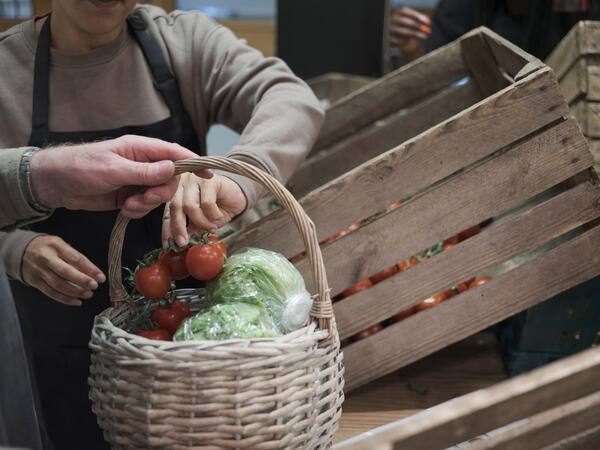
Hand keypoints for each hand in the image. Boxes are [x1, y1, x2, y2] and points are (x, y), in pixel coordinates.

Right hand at [22, 235, 104, 305]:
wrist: (21, 251)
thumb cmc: (48, 248)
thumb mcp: (61, 246)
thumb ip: (76, 257)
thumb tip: (93, 273)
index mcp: (55, 245)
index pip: (75, 258)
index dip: (90, 269)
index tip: (100, 277)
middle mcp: (46, 258)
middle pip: (65, 271)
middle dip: (82, 280)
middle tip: (94, 286)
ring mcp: (39, 270)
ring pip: (58, 284)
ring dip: (75, 291)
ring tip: (88, 294)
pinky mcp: (35, 281)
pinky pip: (50, 292)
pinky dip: (65, 299)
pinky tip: (76, 301)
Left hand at [29, 135, 211, 218]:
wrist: (53, 183)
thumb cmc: (79, 167)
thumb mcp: (113, 170)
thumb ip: (145, 171)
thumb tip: (173, 168)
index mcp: (141, 149)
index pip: (176, 153)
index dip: (194, 163)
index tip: (208, 175)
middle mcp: (143, 163)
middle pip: (170, 180)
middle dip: (159, 193)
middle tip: (142, 199)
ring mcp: (137, 180)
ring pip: (159, 195)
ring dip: (146, 204)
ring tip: (127, 205)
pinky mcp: (129, 195)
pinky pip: (145, 206)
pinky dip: (137, 210)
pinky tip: (123, 209)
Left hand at [162, 173, 246, 247]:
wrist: (238, 198)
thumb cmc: (217, 209)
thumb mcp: (201, 223)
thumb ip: (191, 229)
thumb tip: (181, 243)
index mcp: (177, 194)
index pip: (167, 213)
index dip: (167, 230)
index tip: (168, 246)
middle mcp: (183, 185)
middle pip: (175, 207)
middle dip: (179, 228)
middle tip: (185, 243)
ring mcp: (195, 180)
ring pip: (190, 206)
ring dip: (201, 222)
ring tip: (211, 228)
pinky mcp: (210, 180)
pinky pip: (207, 203)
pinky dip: (213, 215)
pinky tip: (218, 216)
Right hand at [389, 7, 430, 60]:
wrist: (399, 39)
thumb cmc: (408, 28)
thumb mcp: (414, 23)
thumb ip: (419, 21)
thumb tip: (426, 24)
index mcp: (398, 12)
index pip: (406, 11)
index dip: (418, 16)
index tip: (428, 22)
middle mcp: (392, 19)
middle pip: (405, 21)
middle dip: (418, 26)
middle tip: (428, 30)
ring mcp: (389, 29)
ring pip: (403, 31)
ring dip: (415, 34)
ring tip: (424, 36)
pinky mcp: (388, 38)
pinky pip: (399, 41)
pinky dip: (407, 41)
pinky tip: (412, 41)